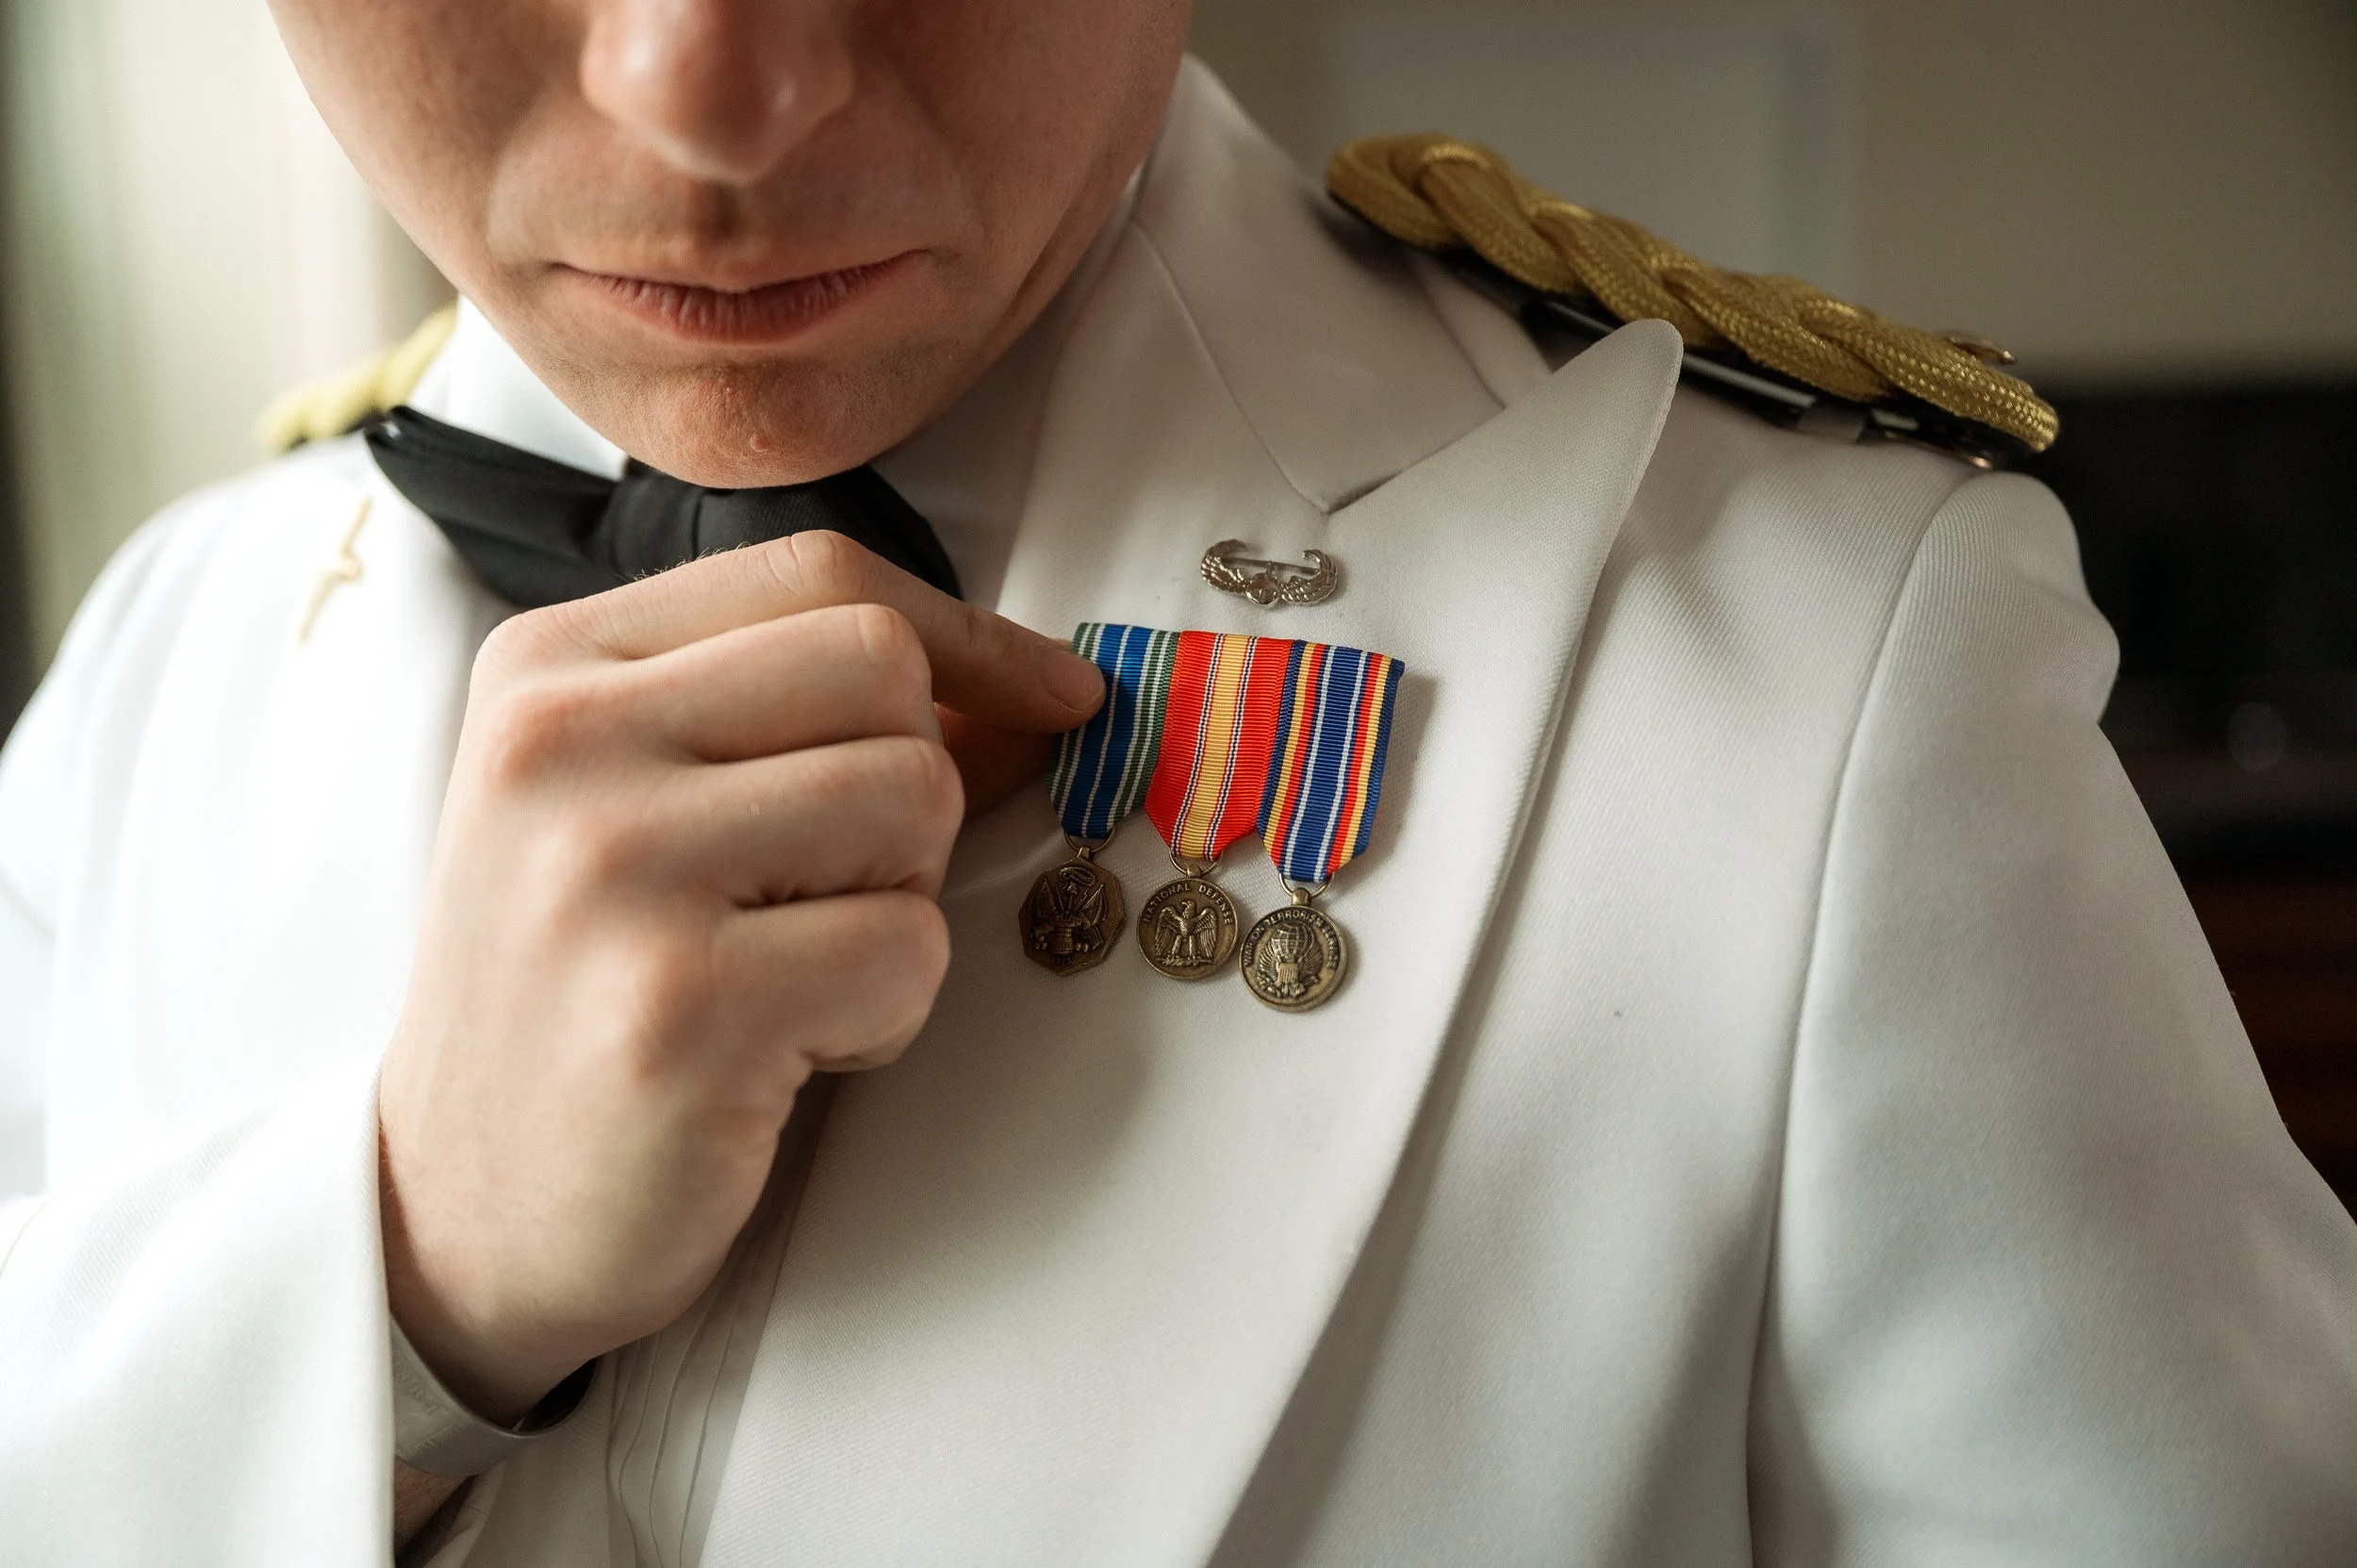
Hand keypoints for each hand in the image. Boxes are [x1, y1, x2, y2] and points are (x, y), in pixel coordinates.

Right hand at [376, 532, 1103, 1419]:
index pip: (820, 572)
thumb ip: (800, 721)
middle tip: (833, 890)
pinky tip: (782, 1049)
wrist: (454, 1215)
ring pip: (915, 799)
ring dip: (899, 904)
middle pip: (883, 670)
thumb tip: (1035, 690)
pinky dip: (884, 1012)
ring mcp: (612, 872)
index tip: (1050, 697)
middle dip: (917, 785)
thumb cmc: (577, 996)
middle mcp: (563, 744)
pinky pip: (908, 948)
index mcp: (548, 668)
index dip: (970, 634)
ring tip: (790, 971)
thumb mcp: (640, 807)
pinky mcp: (679, 1007)